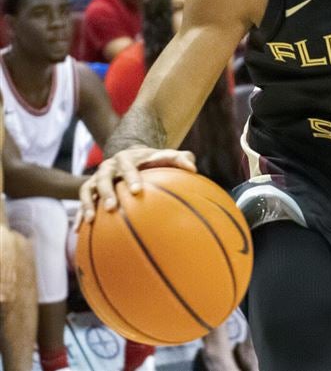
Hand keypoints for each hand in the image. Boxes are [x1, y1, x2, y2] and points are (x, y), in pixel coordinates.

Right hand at [78, 147, 196, 222]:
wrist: (132, 156)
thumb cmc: (154, 160)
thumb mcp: (167, 156)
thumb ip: (181, 159)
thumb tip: (194, 169)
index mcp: (127, 158)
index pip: (128, 167)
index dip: (131, 177)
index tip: (137, 191)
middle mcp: (109, 166)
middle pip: (104, 178)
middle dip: (107, 192)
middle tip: (112, 207)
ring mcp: (97, 177)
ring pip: (88, 189)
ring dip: (88, 204)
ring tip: (91, 220)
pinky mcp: (90, 189)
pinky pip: (83, 202)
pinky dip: (80, 215)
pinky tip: (78, 231)